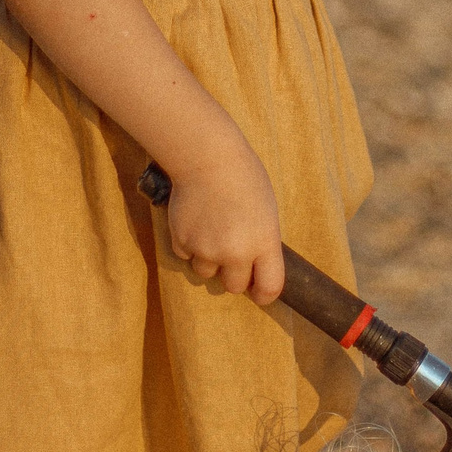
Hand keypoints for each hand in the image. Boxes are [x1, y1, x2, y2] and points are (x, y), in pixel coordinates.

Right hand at [164, 137, 283, 305]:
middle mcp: (235, 252)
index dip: (265, 294)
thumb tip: (254, 265)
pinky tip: (196, 221)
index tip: (260, 293)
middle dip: (234, 275)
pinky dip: (190, 245)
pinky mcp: (182, 242)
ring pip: (206, 273)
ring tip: (212, 231)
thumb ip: (262, 240)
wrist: (206, 157)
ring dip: (209, 260)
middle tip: (233, 254)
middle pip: (234, 286)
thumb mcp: (266, 210)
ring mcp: (206, 249)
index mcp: (263, 243)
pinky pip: (186, 256)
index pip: (269, 287)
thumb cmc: (243, 176)